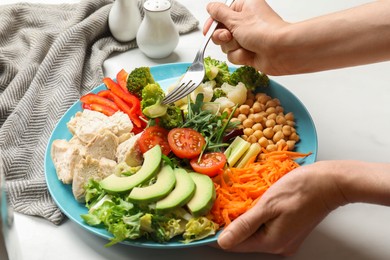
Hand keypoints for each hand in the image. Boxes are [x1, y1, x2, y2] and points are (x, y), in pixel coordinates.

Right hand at [204, 0, 288, 74]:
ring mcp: (247, 38)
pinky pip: (234, 55)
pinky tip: (250, 54)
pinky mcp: (249, 52)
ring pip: (226, 46)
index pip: (220, 13)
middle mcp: (245, 21)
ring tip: (245, 45)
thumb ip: (219, 13)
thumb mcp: (236, 18)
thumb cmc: (262, 31)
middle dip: (223, 37)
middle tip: (229, 37)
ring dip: (233, 47)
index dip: (212, 23)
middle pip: (220, 31)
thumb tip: (211, 6)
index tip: (208, 30)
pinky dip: (240, 56)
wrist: (280, 51)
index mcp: (243, 7)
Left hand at [217, 161, 346, 254]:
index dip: (219, 233)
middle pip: (245, 240)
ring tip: (238, 201)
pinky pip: (266, 227)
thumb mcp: (267, 205)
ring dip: (245, 219)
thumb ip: (245, 225)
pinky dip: (257, 217)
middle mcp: (279, 246)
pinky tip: (255, 203)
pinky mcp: (290, 230)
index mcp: (272, 242)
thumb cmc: (301, 189)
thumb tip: (223, 242)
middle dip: (232, 224)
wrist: (330, 182)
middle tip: (224, 205)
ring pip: (255, 233)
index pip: (236, 245)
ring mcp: (286, 239)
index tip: (208, 219)